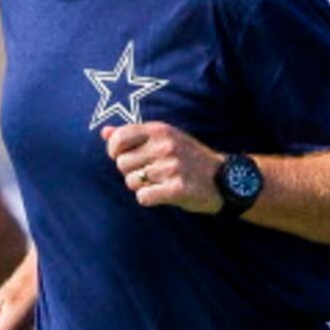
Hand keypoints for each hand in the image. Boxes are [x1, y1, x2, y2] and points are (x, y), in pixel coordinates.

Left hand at [104, 122, 224, 212]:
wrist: (224, 179)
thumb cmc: (189, 158)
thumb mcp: (164, 138)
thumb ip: (133, 135)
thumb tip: (104, 132)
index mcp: (160, 130)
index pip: (118, 138)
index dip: (115, 151)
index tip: (125, 157)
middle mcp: (165, 146)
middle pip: (122, 164)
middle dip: (131, 172)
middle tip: (151, 173)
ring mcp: (172, 167)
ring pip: (131, 182)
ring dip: (142, 187)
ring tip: (161, 182)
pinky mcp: (177, 189)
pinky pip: (143, 197)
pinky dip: (150, 199)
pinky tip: (163, 194)